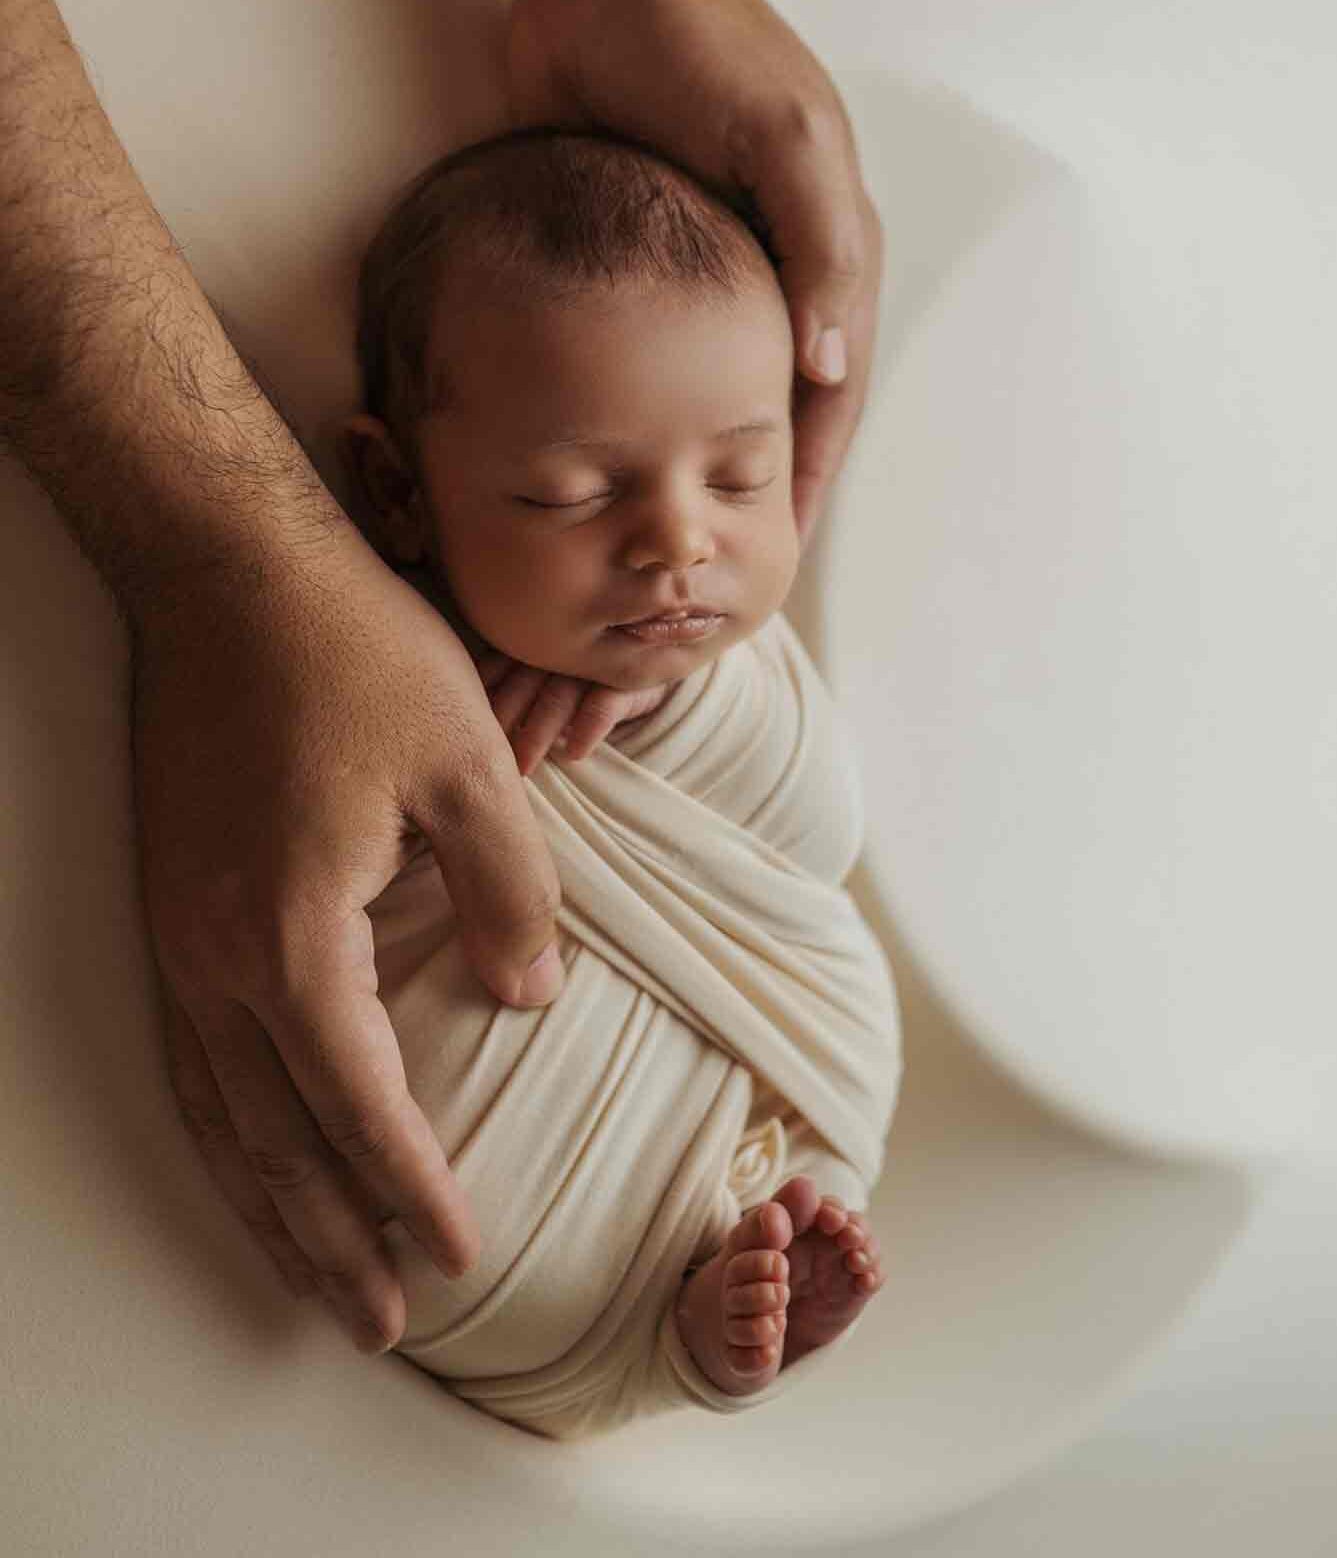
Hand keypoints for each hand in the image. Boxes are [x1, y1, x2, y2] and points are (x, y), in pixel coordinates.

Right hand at [135, 528, 564, 1351]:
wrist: (230, 572)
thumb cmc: (358, 657)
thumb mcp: (472, 768)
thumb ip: (510, 894)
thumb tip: (526, 999)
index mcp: (296, 934)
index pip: (363, 1102)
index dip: (412, 1184)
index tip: (459, 1252)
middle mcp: (217, 957)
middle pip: (273, 1141)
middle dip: (328, 1238)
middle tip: (379, 1321)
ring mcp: (177, 935)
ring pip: (218, 1114)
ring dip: (267, 1205)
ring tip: (314, 1278)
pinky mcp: (170, 904)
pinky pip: (192, 1057)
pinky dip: (228, 1130)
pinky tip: (257, 1152)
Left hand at [478, 652, 673, 775]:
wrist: (659, 648)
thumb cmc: (586, 666)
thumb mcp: (549, 663)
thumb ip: (511, 675)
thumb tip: (464, 712)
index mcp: (535, 641)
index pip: (498, 666)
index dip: (479, 694)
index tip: (458, 724)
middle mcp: (561, 648)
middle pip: (522, 684)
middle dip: (502, 720)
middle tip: (478, 757)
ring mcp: (594, 662)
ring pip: (558, 697)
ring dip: (539, 733)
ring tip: (522, 768)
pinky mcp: (628, 680)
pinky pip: (605, 703)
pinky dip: (589, 726)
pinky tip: (575, 753)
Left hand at [506, 0, 882, 545]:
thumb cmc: (700, 44)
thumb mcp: (785, 141)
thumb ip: (819, 250)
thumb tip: (831, 371)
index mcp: (825, 255)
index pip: (830, 396)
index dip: (807, 475)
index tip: (779, 548)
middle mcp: (774, 278)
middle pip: (779, 411)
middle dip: (759, 487)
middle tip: (727, 561)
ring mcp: (711, 280)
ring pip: (719, 399)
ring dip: (706, 463)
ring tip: (679, 529)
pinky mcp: (646, 273)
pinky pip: (659, 366)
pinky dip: (651, 419)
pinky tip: (628, 463)